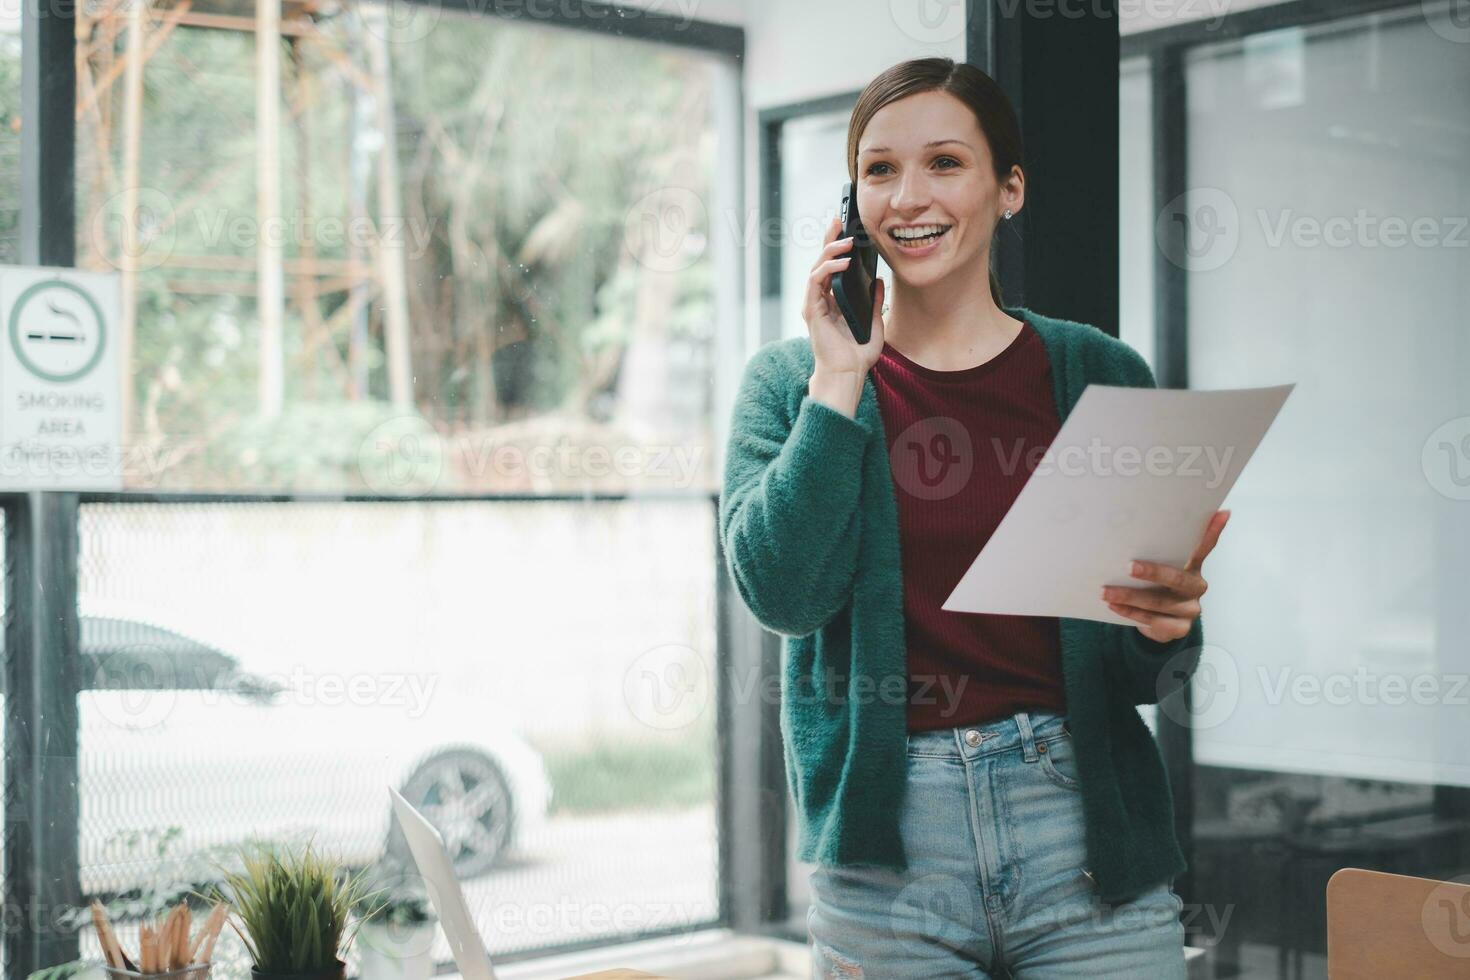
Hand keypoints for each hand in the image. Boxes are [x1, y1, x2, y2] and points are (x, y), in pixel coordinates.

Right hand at [804, 215, 886, 376]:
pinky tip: (844, 262)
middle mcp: (820, 300)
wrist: (847, 374)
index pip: (831, 267)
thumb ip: (874, 302)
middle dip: (829, 239)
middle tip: (840, 221)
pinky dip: (829, 269)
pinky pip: (817, 281)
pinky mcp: (811, 310)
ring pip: (817, 267)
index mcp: (832, 301)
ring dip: (830, 251)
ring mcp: (814, 304)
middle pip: (821, 262)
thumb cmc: (857, 355)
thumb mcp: (874, 323)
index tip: (845, 227)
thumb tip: (878, 281)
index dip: (836, 246)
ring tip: (847, 240)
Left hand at [1101, 510, 1229, 642]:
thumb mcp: (1158, 567)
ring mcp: (1190, 609)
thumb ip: (1154, 551)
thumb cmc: (1155, 587)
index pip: (1205, 547)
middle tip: (1129, 566)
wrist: (1158, 623)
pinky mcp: (1180, 628)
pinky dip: (1131, 613)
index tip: (1222, 513)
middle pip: (1176, 578)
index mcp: (1193, 566)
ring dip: (1130, 597)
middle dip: (1152, 572)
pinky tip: (1114, 607)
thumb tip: (1133, 524)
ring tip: (1106, 592)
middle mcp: (1196, 586)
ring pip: (1159, 603)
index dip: (1214, 531)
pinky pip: (1152, 621)